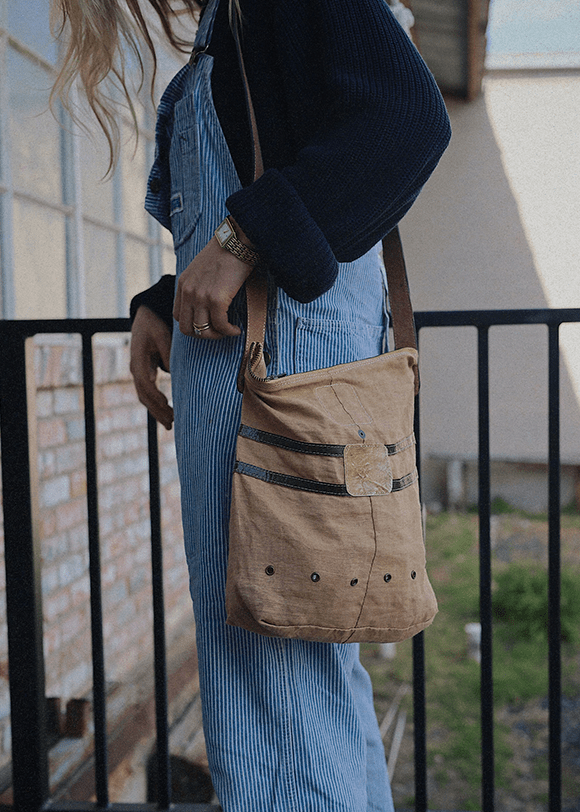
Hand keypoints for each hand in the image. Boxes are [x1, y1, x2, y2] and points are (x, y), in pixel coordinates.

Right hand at [130, 306, 173, 429]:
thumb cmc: (154, 326)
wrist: (145, 318)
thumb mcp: (163, 335)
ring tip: (170, 424)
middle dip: (156, 409)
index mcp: (138, 359)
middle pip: (143, 394)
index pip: (143, 381)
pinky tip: (167, 415)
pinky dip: (156, 406)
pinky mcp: (144, 375)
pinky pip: (148, 394)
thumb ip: (167, 353)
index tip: (166, 403)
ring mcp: (139, 373)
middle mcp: (136, 369)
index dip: (154, 394)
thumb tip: (173, 371)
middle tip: (172, 422)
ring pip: (144, 397)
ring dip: (156, 412)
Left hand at [173, 230, 252, 338]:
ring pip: (203, 331)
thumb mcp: (202, 269)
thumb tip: (208, 304)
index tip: (208, 323)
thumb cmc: (226, 253)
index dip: (193, 325)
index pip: (178, 316)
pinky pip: (220, 325)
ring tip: (229, 330)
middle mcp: (188, 292)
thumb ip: (199, 285)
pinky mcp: (216, 299)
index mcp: (183, 284)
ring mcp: (201, 296)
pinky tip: (236, 329)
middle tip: (219, 331)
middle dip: (204, 335)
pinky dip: (229, 331)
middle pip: (187, 329)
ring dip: (218, 335)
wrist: (236, 241)